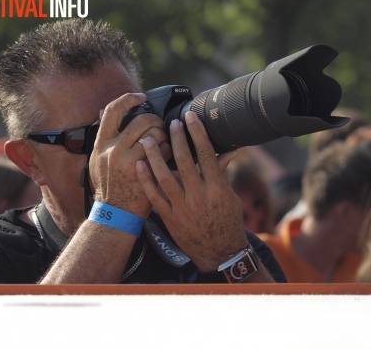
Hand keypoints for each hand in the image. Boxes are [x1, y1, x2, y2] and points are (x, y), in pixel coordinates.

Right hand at [90, 93, 170, 218]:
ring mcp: (129, 160)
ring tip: (164, 143)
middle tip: (161, 126)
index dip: (128, 99)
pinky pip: (164, 151)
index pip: (112, 110)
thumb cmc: (109, 186)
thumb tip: (101, 111)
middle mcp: (113, 149)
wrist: (115, 213)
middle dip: (155, 120)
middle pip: (141, 120)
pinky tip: (167, 157)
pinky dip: (168, 151)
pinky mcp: (145, 171)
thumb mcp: (98, 160)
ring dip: (164, 135)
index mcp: (101, 144)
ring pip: (155, 133)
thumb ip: (103, 137)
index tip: (141, 97)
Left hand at [136, 111, 246, 270]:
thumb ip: (222, 173)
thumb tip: (229, 149)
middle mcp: (198, 195)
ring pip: (165, 176)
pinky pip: (154, 195)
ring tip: (149, 138)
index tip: (190, 117)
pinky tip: (140, 164)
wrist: (219, 253)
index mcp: (216, 187)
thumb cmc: (227, 222)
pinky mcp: (170, 217)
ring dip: (156, 155)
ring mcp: (182, 207)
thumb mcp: (229, 196)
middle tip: (170, 123)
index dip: (197, 133)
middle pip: (184, 160)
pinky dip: (146, 180)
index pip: (205, 153)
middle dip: (176, 138)